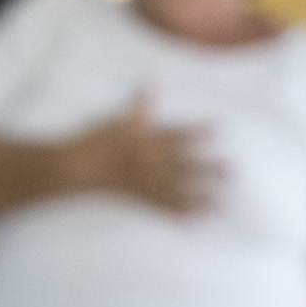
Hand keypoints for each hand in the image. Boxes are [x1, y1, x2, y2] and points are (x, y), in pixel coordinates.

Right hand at [66, 94, 224, 213]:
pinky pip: (158, 208)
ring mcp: (142, 181)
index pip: (176, 134)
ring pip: (175, 189)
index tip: (220, 130)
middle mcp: (148, 161)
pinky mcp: (135, 197)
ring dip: (198, 196)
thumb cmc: (93, 141)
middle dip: (207, 168)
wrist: (73, 168)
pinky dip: (175, 214)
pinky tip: (193, 221)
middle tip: (232, 171)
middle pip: (182, 164)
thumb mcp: (115, 120)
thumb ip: (138, 107)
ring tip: (220, 202)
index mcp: (144, 139)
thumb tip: (152, 84)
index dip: (198, 132)